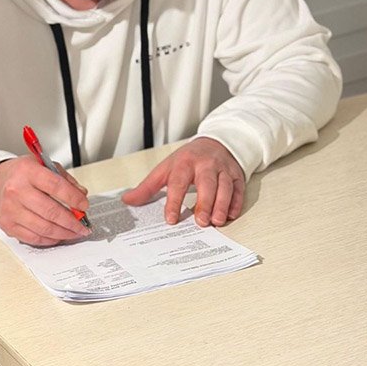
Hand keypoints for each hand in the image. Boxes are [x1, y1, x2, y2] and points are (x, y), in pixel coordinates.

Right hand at [0, 156, 90, 245]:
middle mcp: (16, 190)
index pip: (56, 186)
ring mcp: (11, 209)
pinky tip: (59, 236)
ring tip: (75, 232)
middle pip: (51, 211)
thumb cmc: (21, 174)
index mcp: (27, 171)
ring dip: (64, 233)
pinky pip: (34, 238)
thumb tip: (81, 194)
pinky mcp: (8, 225)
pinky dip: (50, 239)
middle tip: (83, 226)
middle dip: (72, 222)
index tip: (84, 205)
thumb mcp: (42, 165)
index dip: (74, 198)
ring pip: (44, 228)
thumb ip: (64, 178)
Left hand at [121, 137, 245, 226]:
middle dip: (204, 202)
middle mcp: (205, 165)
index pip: (178, 182)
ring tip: (216, 222)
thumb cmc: (187, 159)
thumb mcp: (165, 169)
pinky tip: (231, 215)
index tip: (171, 219)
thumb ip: (147, 187)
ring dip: (221, 205)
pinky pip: (238, 189)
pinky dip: (236, 203)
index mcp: (184, 163)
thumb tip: (127, 200)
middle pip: (206, 183)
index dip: (174, 201)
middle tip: (200, 222)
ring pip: (225, 186)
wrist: (215, 143)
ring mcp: (223, 169)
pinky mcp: (237, 175)